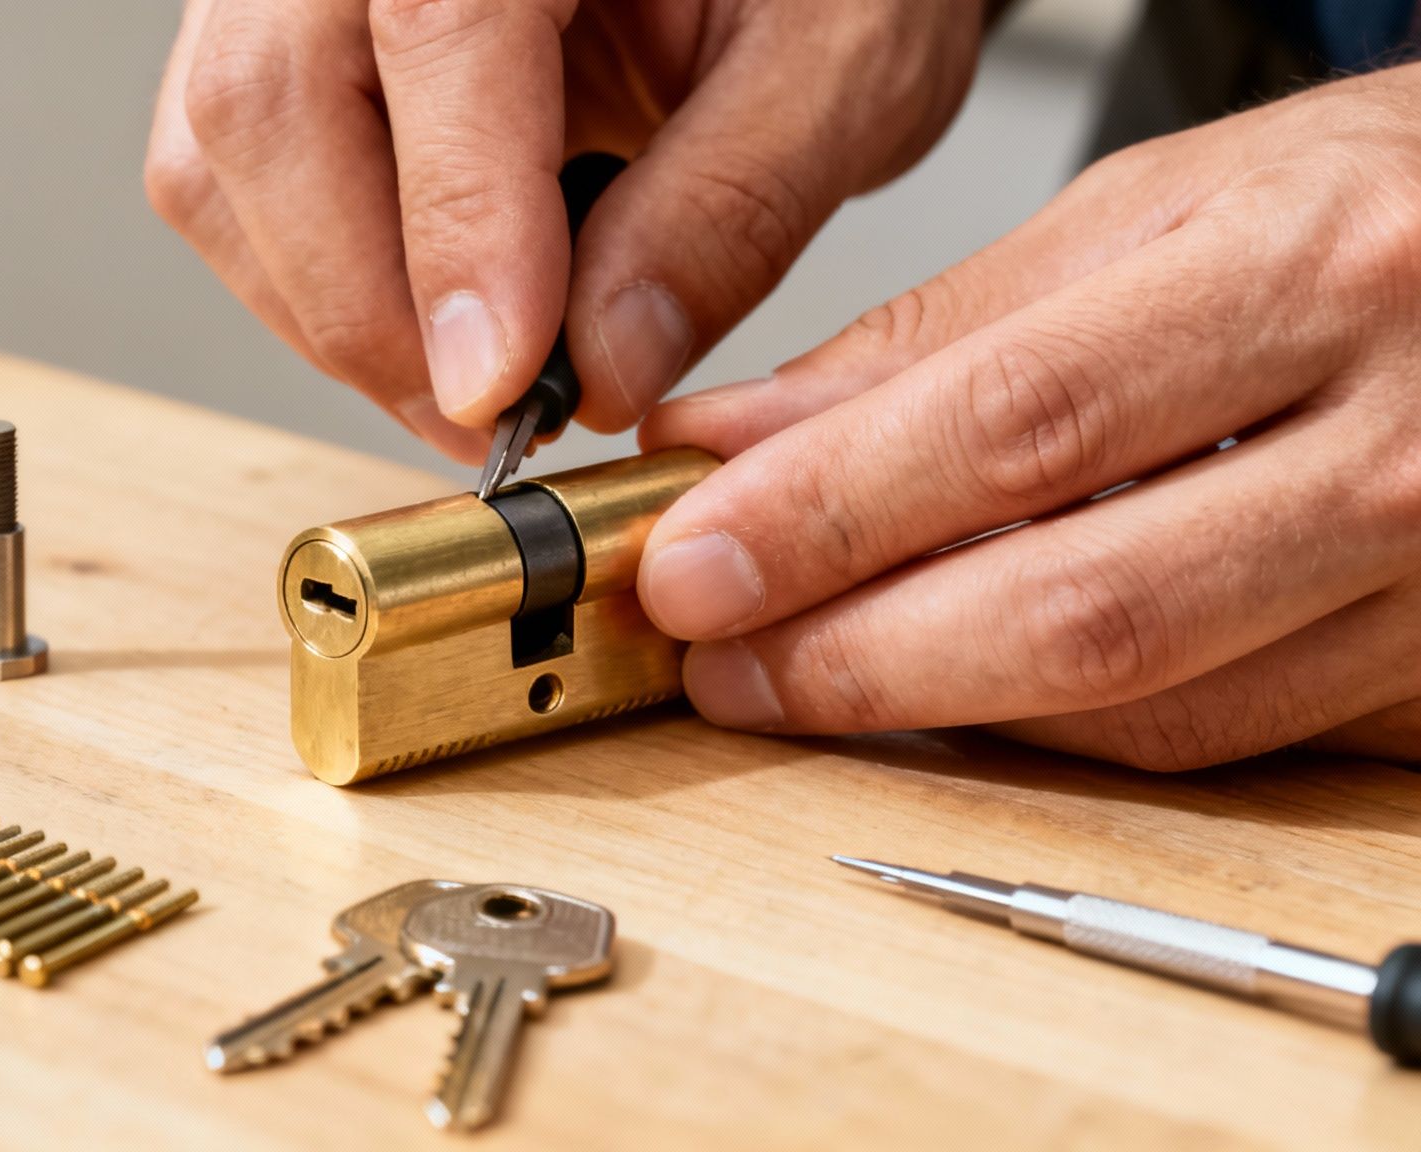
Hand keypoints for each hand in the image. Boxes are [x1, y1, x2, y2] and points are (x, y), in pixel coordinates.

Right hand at [145, 0, 985, 460]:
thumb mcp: (837, 62)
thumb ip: (727, 210)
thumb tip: (603, 371)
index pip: (437, 33)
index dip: (458, 229)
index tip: (501, 389)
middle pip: (271, 107)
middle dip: (369, 308)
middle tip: (492, 419)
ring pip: (218, 159)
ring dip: (331, 308)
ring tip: (472, 378)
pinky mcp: (273, 39)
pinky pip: (225, 176)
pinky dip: (311, 278)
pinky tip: (424, 315)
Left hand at [637, 65, 1420, 769]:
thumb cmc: (1369, 208)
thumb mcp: (1152, 210)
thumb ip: (939, 338)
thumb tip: (740, 442)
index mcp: (1312, 273)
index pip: (1019, 423)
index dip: (828, 514)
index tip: (691, 561)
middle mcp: (1405, 438)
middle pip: (1082, 607)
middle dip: (856, 655)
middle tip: (719, 658)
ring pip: (1150, 708)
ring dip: (940, 711)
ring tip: (801, 678)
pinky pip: (1221, 739)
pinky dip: (1061, 729)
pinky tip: (955, 687)